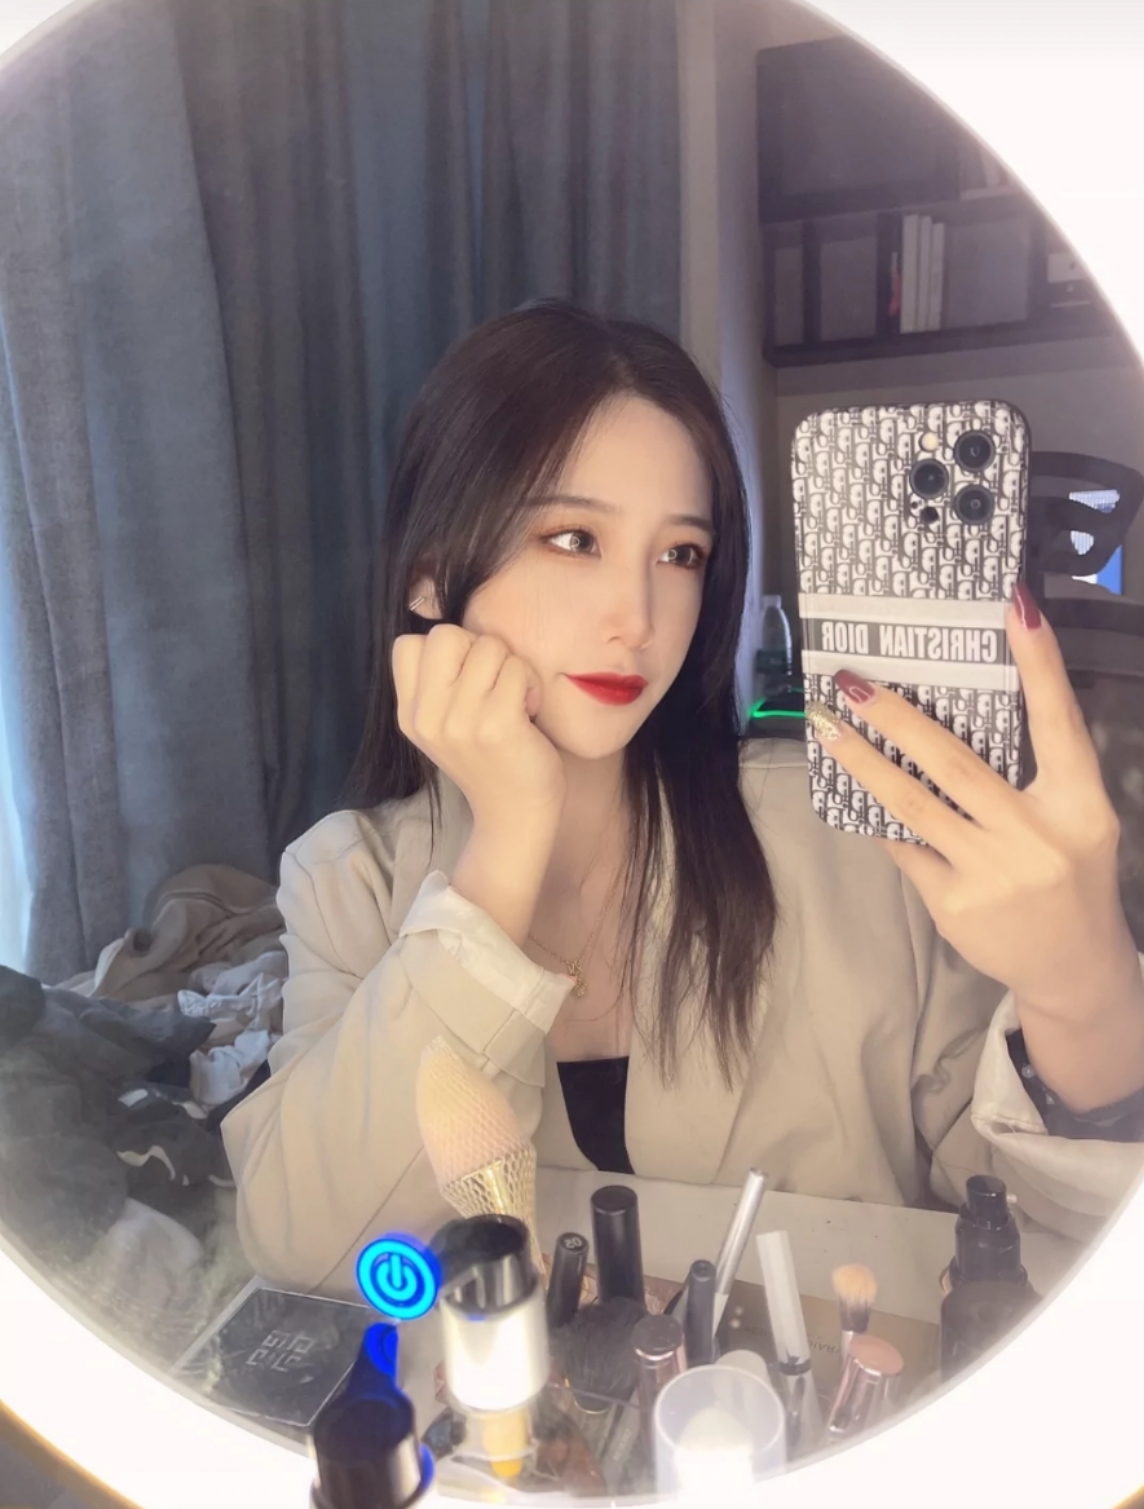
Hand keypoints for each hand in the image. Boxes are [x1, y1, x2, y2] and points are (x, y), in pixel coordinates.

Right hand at [392, 624, 565, 828]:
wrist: (514, 816)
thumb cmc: (490, 761)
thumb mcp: (444, 725)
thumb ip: (438, 684)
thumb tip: (452, 630)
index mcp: (409, 714)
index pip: (408, 644)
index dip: (446, 650)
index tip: (465, 679)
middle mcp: (427, 717)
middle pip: (446, 634)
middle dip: (479, 649)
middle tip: (493, 684)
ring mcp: (460, 722)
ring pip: (489, 647)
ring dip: (512, 668)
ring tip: (515, 701)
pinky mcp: (497, 726)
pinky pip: (517, 670)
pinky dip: (530, 684)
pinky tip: (529, 711)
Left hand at [809, 585, 1143, 1107]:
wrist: (1072, 968)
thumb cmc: (1070, 875)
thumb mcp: (1077, 820)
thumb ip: (1039, 772)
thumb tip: (964, 708)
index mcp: (1078, 803)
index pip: (1058, 720)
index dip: (1039, 662)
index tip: (1015, 604)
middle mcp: (1036, 834)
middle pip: (954, 762)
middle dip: (897, 717)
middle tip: (851, 680)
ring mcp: (991, 872)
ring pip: (911, 803)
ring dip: (861, 761)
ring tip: (825, 726)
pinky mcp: (953, 903)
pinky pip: (905, 846)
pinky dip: (879, 817)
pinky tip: (851, 790)